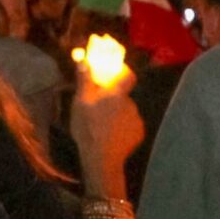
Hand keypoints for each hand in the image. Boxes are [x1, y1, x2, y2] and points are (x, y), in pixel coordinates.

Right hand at [70, 62, 145, 196]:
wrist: (102, 158)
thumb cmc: (89, 127)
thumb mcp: (80, 102)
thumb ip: (84, 80)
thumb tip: (84, 60)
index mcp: (117, 93)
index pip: (128, 75)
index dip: (123, 72)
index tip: (113, 74)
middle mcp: (131, 104)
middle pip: (123, 95)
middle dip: (113, 98)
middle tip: (98, 107)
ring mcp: (137, 120)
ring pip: (126, 111)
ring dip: (117, 114)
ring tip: (103, 124)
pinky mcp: (139, 134)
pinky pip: (130, 125)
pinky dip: (123, 127)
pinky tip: (111, 135)